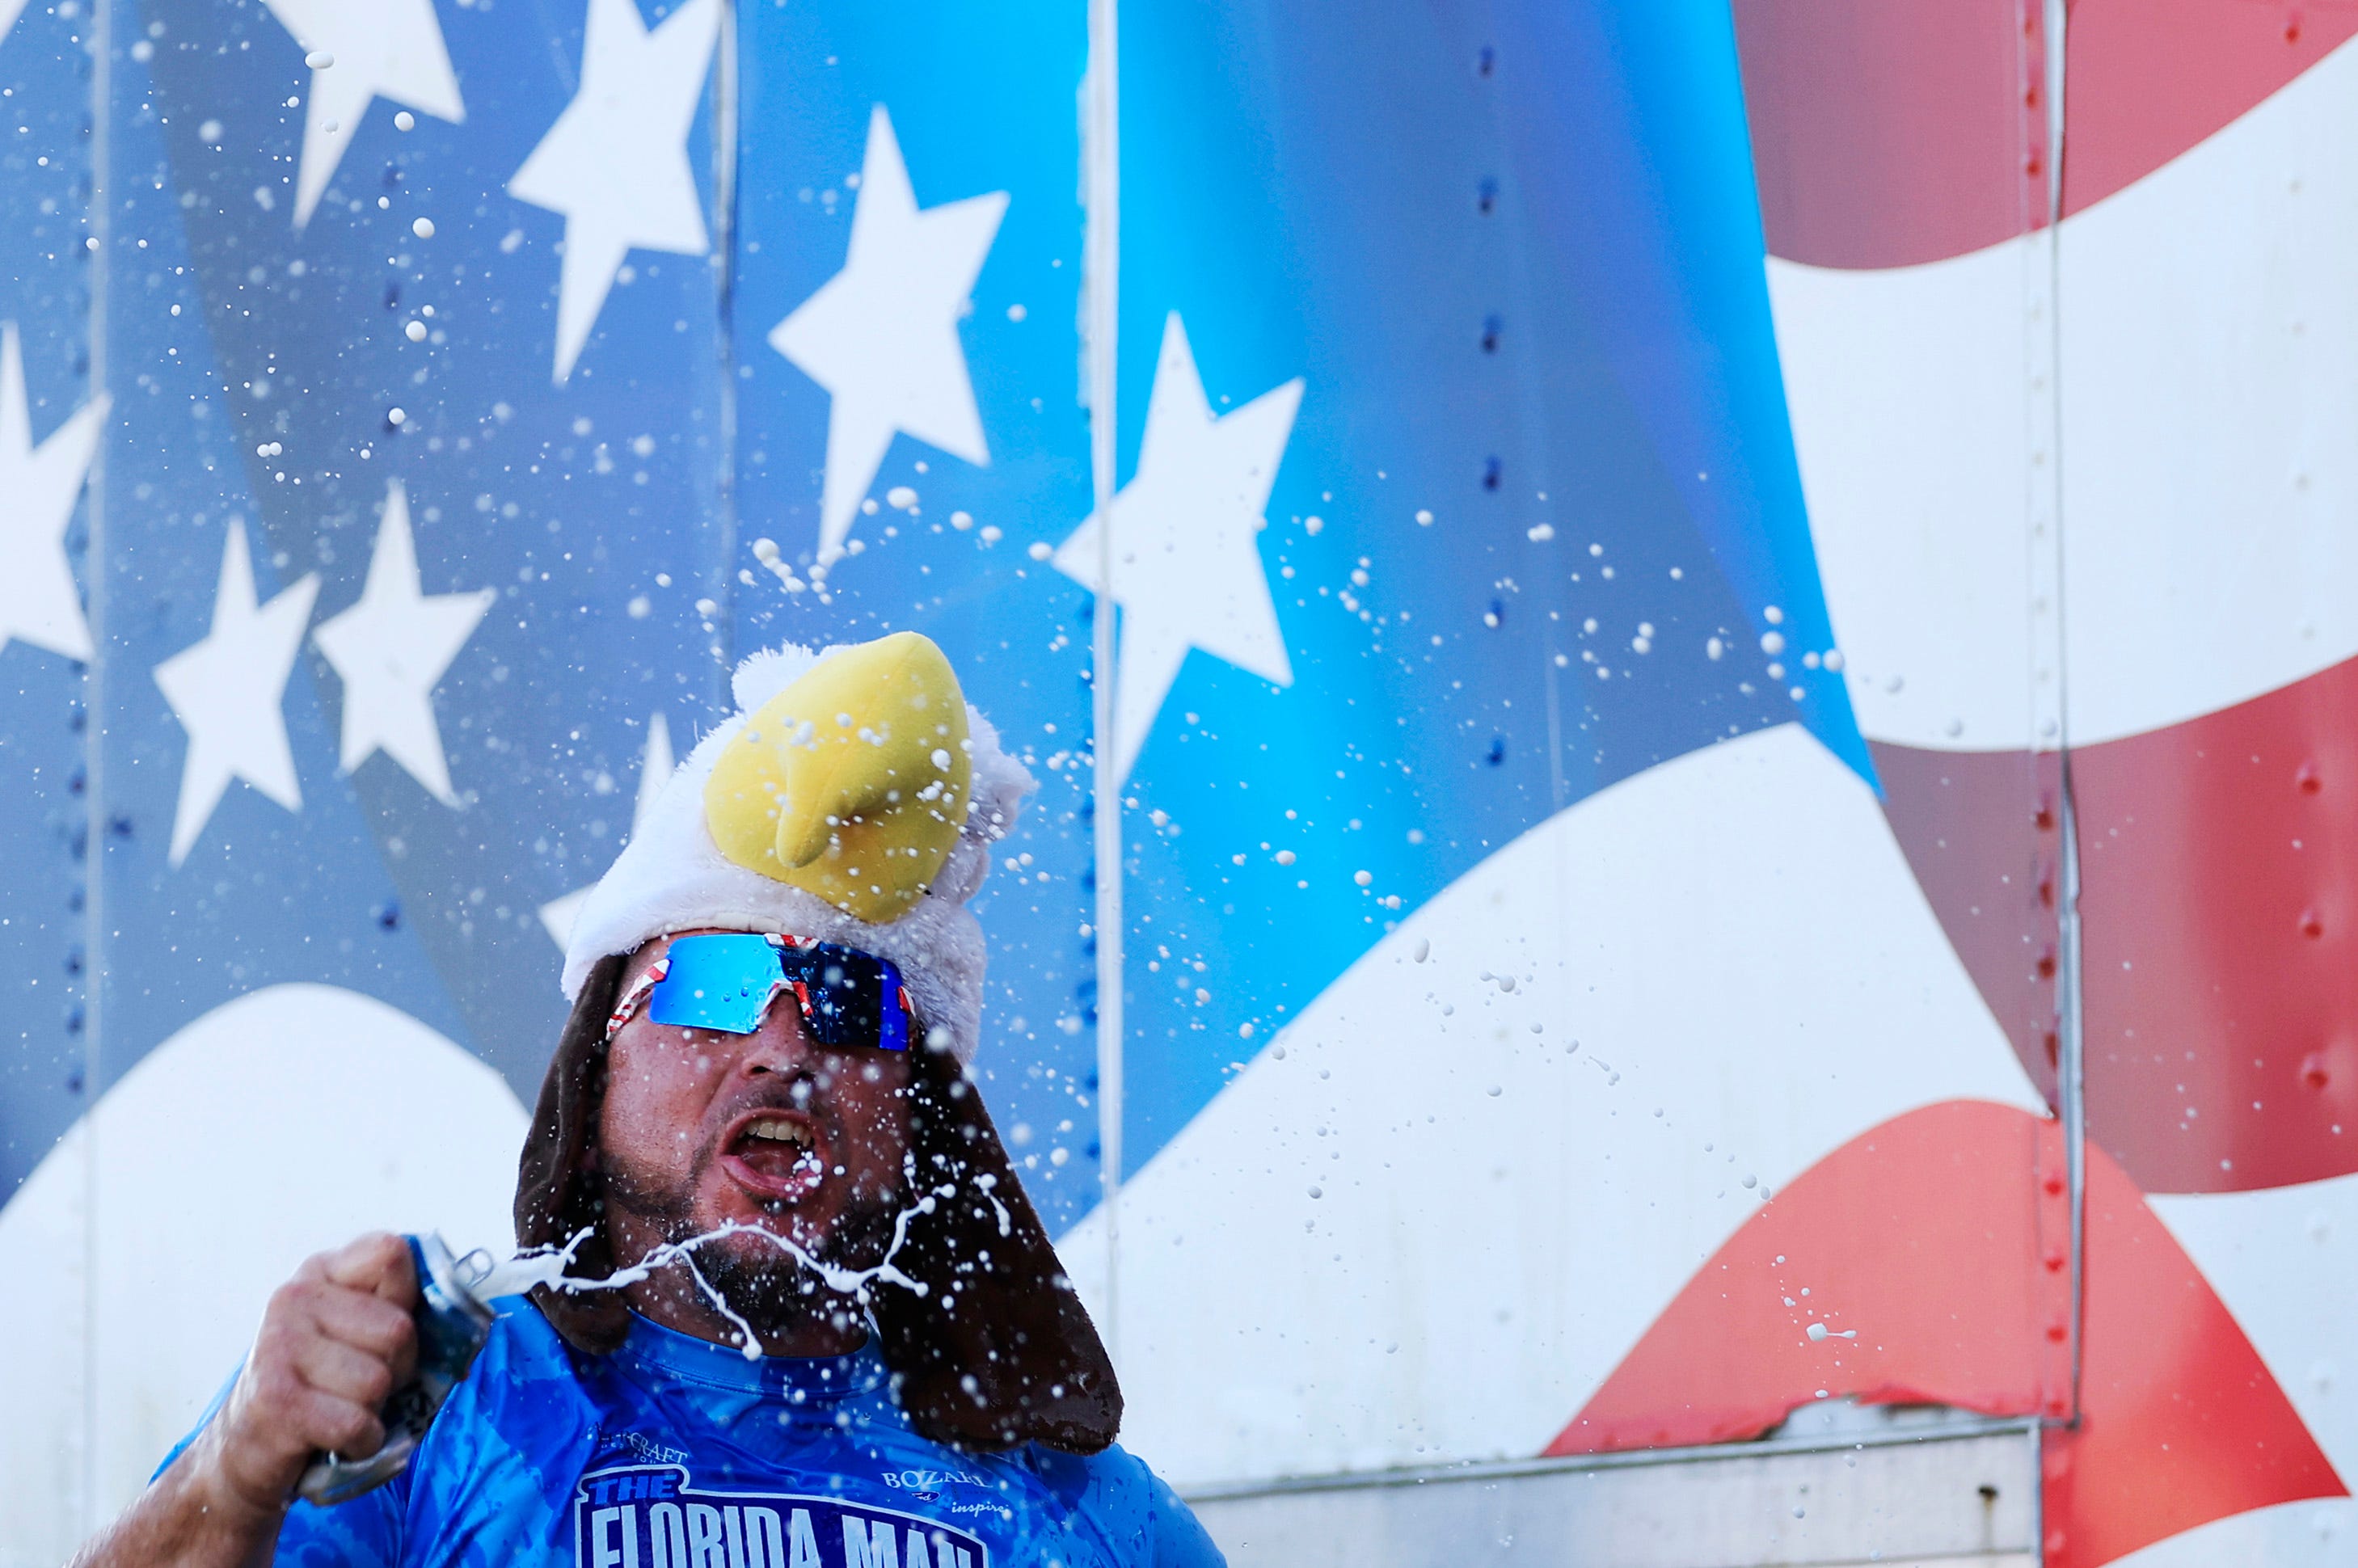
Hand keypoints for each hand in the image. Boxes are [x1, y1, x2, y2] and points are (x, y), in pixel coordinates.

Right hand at [204, 1233, 419, 1516]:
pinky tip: (335, 1439)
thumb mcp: (360, 1333)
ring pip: (378, 1381)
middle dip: (397, 1369)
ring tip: (340, 1409)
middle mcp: (296, 1296)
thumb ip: (400, 1306)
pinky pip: (357, 1423)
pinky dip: (361, 1442)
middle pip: (398, 1330)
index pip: (392, 1253)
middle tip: (360, 1384)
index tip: (382, 1329)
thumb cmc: (327, 1386)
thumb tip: (473, 1300)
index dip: (407, 1300)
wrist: (249, 1449)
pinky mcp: (275, 1399)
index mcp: (324, 1270)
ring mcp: (279, 1345)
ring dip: (374, 1409)